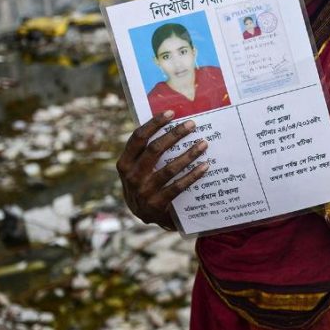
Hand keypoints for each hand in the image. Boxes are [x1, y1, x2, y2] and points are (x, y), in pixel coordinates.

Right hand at [116, 111, 208, 229]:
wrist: (145, 216)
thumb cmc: (145, 184)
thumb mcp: (138, 168)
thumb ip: (147, 152)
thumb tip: (171, 124)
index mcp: (124, 163)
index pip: (138, 138)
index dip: (154, 124)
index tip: (171, 113)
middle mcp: (131, 177)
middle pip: (154, 149)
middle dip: (174, 134)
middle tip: (192, 125)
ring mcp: (143, 192)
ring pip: (168, 168)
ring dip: (188, 154)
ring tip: (203, 144)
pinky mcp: (156, 205)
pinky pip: (178, 186)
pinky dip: (193, 175)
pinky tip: (204, 166)